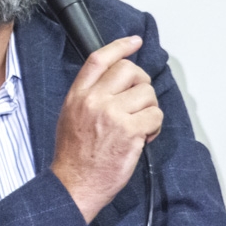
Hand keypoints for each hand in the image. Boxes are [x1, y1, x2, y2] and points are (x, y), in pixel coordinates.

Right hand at [50, 36, 162, 222]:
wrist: (74, 184)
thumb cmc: (74, 156)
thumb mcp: (71, 115)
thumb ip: (89, 95)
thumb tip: (114, 81)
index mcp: (78, 95)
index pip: (100, 59)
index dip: (120, 46)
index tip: (135, 41)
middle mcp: (94, 100)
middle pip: (130, 71)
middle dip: (142, 83)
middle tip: (140, 100)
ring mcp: (112, 115)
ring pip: (147, 94)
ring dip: (149, 110)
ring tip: (138, 126)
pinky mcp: (130, 132)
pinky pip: (155, 116)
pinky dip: (154, 127)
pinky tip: (143, 137)